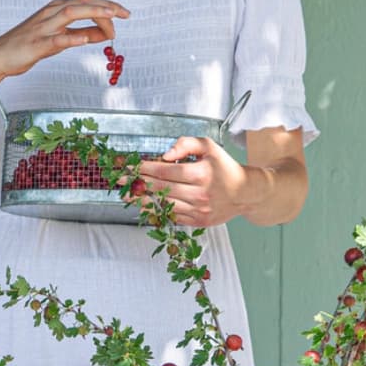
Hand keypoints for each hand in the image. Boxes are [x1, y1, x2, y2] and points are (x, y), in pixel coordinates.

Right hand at [0, 0, 129, 78]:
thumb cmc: (29, 46)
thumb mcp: (60, 38)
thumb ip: (82, 34)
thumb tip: (105, 33)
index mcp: (56, 9)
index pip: (86, 1)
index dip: (107, 5)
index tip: (124, 15)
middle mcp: (50, 13)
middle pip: (81, 2)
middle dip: (105, 5)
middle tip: (125, 13)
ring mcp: (43, 27)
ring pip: (70, 13)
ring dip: (92, 12)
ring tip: (111, 16)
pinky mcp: (36, 44)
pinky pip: (56, 39)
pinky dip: (71, 38)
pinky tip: (84, 40)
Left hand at [127, 137, 248, 227]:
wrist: (245, 192)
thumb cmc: (225, 167)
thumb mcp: (209, 147)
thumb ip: (186, 144)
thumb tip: (164, 155)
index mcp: (201, 173)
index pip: (165, 171)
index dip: (145, 168)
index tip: (130, 166)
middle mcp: (199, 193)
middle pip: (161, 188)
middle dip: (138, 183)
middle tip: (120, 181)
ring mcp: (199, 210)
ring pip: (164, 204)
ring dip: (143, 199)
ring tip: (128, 195)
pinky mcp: (199, 221)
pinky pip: (173, 217)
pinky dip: (157, 211)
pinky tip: (145, 206)